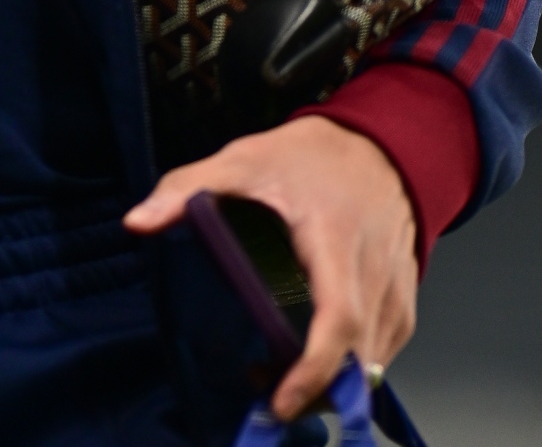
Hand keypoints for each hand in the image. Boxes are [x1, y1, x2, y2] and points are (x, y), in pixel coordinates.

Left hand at [123, 117, 416, 420]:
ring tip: (278, 373)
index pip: (336, 320)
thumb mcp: (243, 160)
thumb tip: (137, 221)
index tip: (281, 399)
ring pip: (373, 363)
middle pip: (357, 360)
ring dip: (331, 383)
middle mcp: (374, 272)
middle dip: (314, 391)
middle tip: (263, 390)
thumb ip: (187, 188)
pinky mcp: (404, 300)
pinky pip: (385, 350)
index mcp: (335, 240)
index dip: (313, 370)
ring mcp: (395, 290)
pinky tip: (315, 357)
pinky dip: (354, 367)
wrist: (380, 143)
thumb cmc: (313, 155)